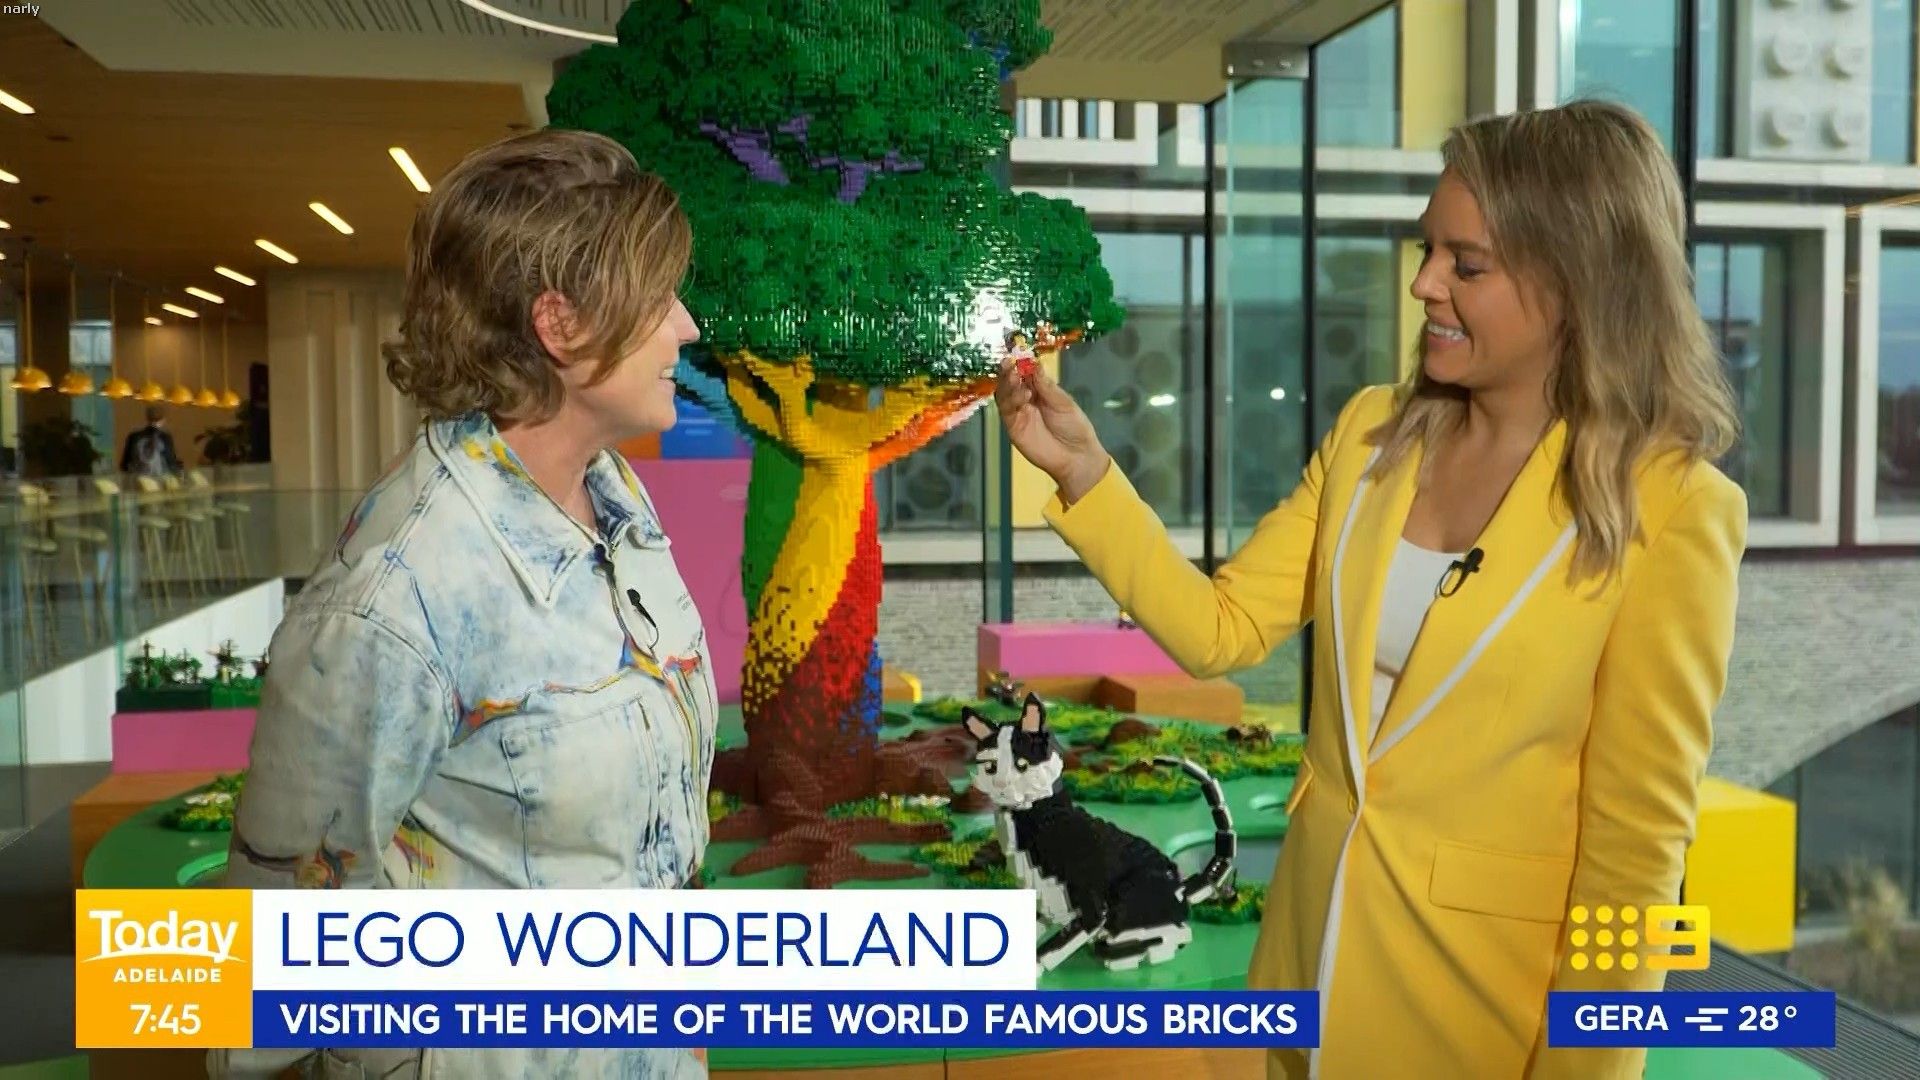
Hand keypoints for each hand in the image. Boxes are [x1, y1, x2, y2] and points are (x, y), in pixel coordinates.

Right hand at [993, 358, 1110, 503]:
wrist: (1076, 457)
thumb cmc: (1075, 427)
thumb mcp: (1064, 403)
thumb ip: (1047, 386)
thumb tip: (1035, 364)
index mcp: (1040, 390)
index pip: (1025, 372)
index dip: (1020, 362)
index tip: (1018, 352)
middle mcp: (1026, 399)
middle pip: (1010, 381)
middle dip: (1008, 371)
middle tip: (1009, 362)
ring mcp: (1018, 413)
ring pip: (1004, 394)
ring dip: (1007, 384)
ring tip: (1016, 377)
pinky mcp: (1013, 427)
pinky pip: (1006, 411)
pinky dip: (1010, 400)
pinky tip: (1022, 395)